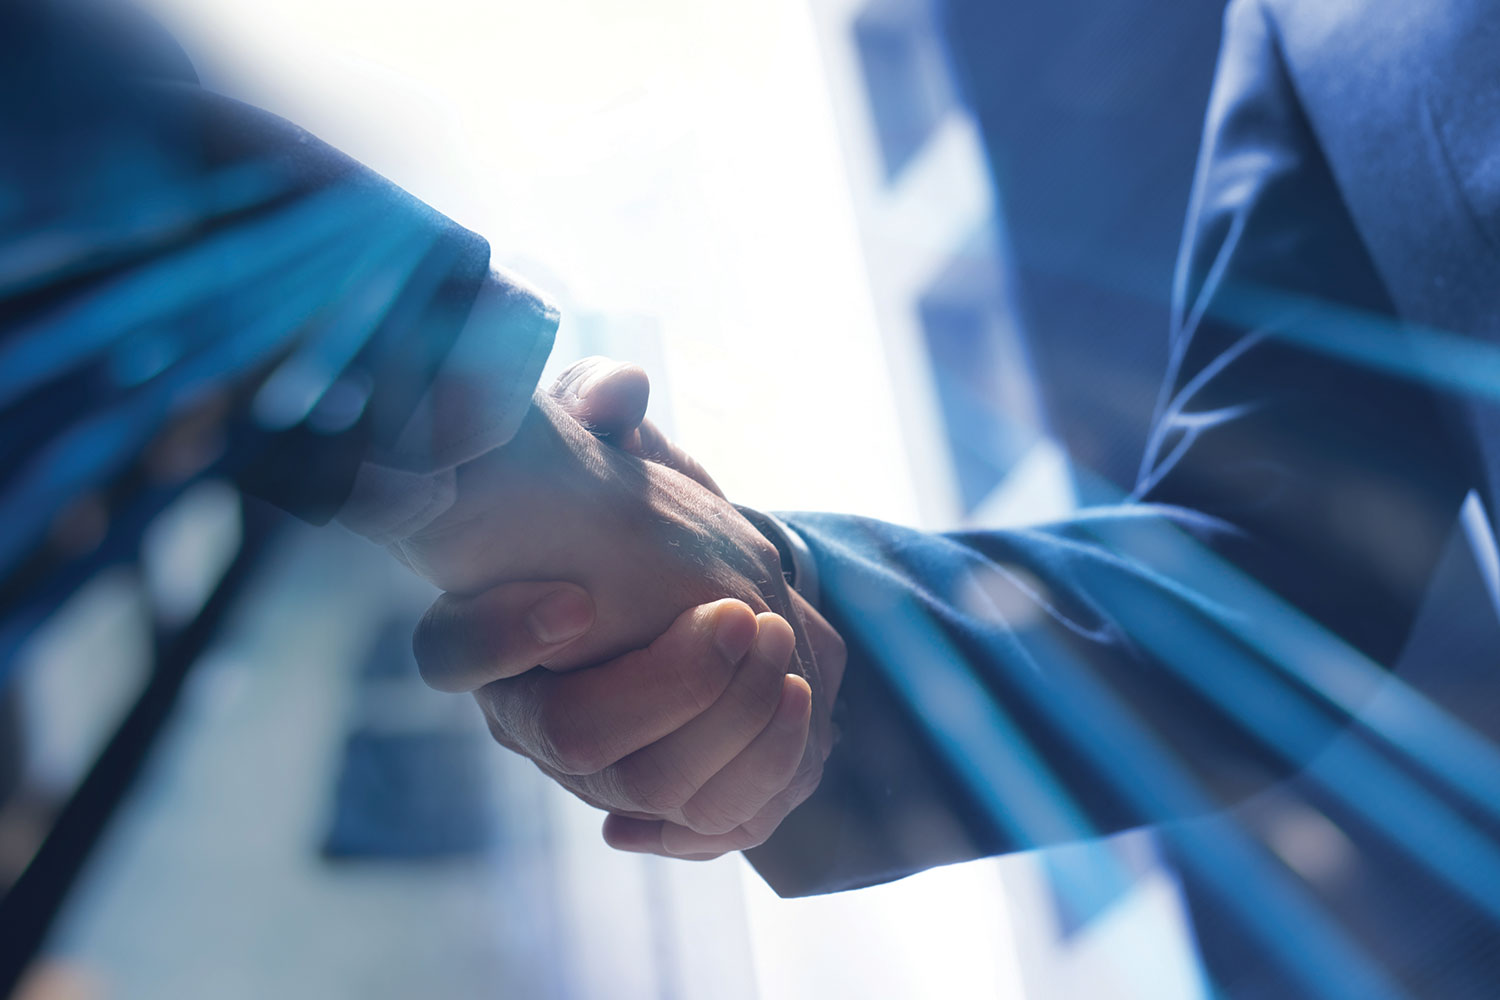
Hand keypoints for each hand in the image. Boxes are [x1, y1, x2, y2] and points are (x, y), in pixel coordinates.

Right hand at [410, 358, 845, 855]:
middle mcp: (530, 713)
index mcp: (485, 632)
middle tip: (742, 612)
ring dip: (733, 721)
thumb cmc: (621, 509)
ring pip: (649, 789)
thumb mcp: (598, 443)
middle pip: (572, 742)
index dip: (503, 638)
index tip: (577, 599)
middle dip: (670, 682)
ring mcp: (597, 770)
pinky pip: (709, 821)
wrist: (689, 584)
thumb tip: (616, 391)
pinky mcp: (668, 796)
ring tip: (782, 640)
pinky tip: (798, 702)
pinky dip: (761, 773)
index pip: (449, 657)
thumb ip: (592, 407)